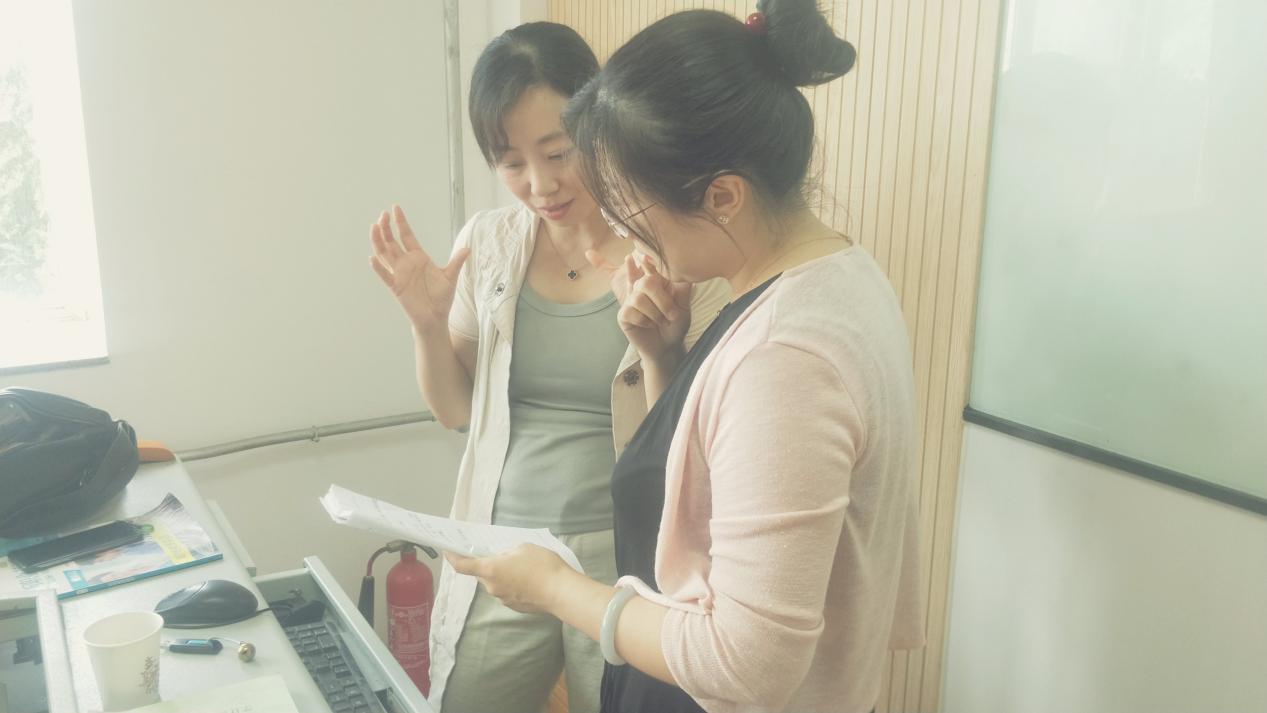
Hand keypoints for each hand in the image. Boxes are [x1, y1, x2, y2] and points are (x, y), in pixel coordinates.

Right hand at [369, 205, 469, 332]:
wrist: (436, 318)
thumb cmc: (442, 298)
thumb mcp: (451, 277)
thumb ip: (457, 262)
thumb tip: (468, 249)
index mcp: (418, 257)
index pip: (406, 235)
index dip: (400, 222)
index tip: (395, 208)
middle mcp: (406, 263)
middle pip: (392, 241)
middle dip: (386, 227)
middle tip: (383, 214)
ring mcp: (400, 274)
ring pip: (385, 254)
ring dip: (378, 241)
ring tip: (374, 227)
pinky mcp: (396, 287)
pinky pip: (385, 275)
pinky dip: (378, 268)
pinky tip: (373, 258)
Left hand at [445, 545, 572, 614]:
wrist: (561, 592)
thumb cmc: (542, 565)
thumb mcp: (524, 548)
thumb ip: (508, 552)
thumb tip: (504, 560)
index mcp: (491, 570)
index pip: (463, 566)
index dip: (453, 558)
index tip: (447, 551)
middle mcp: (492, 587)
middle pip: (482, 574)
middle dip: (488, 565)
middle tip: (504, 555)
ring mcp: (503, 599)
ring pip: (496, 583)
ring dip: (502, 575)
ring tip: (523, 568)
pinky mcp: (515, 607)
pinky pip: (507, 592)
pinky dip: (513, 585)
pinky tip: (529, 580)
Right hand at [587, 251, 692, 362]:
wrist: (669, 347)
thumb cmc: (676, 324)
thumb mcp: (684, 305)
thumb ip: (682, 287)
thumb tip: (682, 268)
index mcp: (656, 282)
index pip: (649, 266)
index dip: (646, 260)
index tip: (644, 256)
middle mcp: (641, 288)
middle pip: (646, 281)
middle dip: (662, 300)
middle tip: (672, 314)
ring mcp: (630, 301)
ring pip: (639, 298)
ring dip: (656, 313)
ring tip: (662, 322)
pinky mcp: (624, 314)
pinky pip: (632, 312)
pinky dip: (646, 321)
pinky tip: (649, 325)